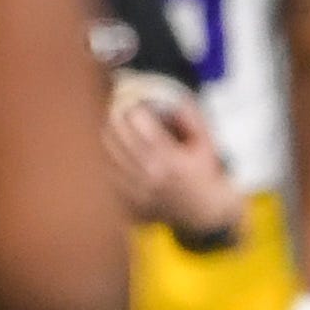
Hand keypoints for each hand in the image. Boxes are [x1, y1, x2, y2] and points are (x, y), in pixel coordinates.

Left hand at [103, 80, 244, 243]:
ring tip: (114, 126)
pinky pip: (103, 171)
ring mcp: (133, 189)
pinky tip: (114, 150)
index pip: (138, 123)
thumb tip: (171, 97)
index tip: (136, 102)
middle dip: (115, 116)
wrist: (204, 213)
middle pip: (115, 134)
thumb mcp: (206, 144)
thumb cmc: (204, 174)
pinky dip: (105, 157)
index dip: (134, 107)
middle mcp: (148, 175)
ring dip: (107, 134)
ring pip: (104, 152)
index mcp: (169, 160)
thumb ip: (191, 118)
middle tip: (118, 107)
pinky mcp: (124, 199)